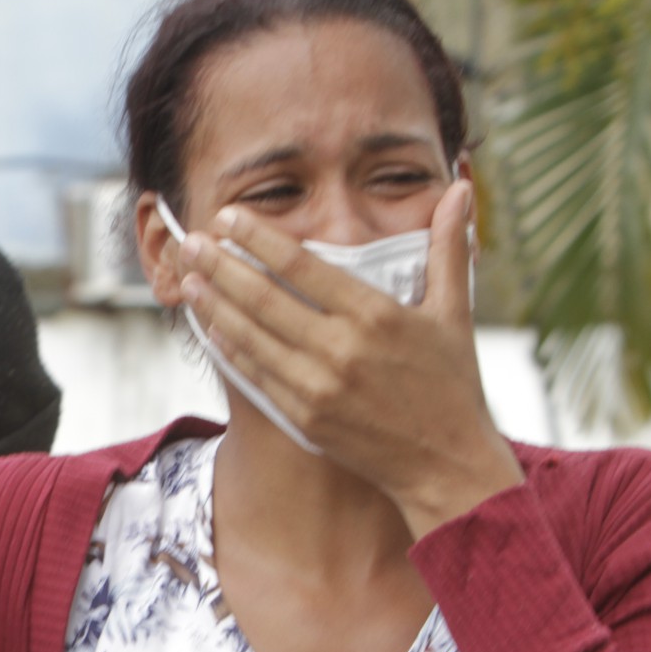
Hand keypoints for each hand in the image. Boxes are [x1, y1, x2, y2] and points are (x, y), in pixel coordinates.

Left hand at [176, 179, 523, 536]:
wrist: (445, 463)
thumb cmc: (451, 384)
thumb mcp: (455, 312)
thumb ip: (448, 248)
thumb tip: (462, 188)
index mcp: (376, 315)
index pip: (302, 266)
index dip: (259, 238)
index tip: (229, 216)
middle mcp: (341, 349)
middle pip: (265, 299)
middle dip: (221, 266)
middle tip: (191, 241)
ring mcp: (319, 387)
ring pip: (251, 338)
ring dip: (214, 306)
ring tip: (188, 278)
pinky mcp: (305, 418)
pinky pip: (256, 376)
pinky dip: (229, 349)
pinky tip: (210, 328)